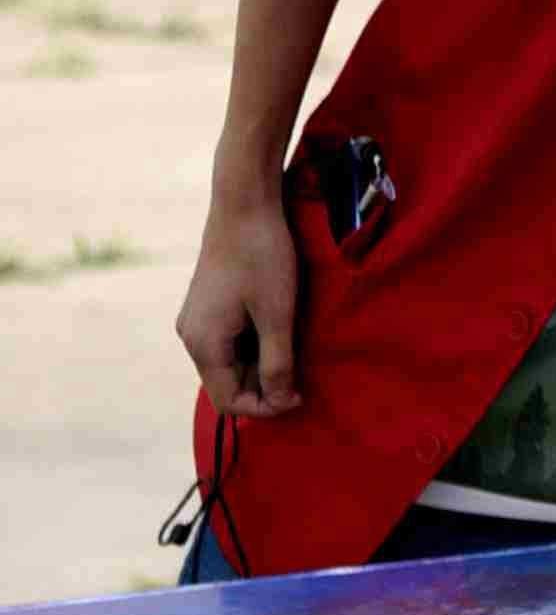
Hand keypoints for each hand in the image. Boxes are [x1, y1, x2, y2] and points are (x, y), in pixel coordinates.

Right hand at [179, 184, 303, 418]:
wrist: (245, 206)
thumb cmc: (263, 258)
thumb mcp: (277, 315)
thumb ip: (277, 363)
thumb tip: (280, 403)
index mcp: (203, 343)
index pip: (228, 401)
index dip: (266, 407)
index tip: (301, 396)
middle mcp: (192, 336)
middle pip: (227, 385)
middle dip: (265, 388)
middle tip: (304, 376)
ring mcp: (198, 321)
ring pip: (230, 364)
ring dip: (262, 368)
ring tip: (295, 351)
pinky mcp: (208, 307)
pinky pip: (231, 343)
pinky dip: (255, 348)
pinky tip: (281, 334)